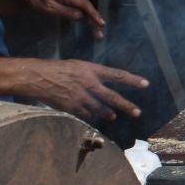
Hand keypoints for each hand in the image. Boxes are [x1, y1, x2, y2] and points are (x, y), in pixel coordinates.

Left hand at [7, 0, 105, 39]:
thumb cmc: (38, 1)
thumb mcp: (50, 8)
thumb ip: (66, 12)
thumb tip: (81, 17)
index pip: (85, 6)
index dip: (94, 15)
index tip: (101, 24)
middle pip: (88, 9)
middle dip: (95, 22)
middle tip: (99, 36)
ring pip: (86, 10)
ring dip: (92, 21)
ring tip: (97, 34)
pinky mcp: (71, 0)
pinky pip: (81, 9)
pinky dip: (86, 18)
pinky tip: (90, 26)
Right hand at [16, 59, 147, 122]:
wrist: (38, 77)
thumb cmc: (58, 69)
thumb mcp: (78, 65)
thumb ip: (92, 75)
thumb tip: (102, 84)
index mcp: (91, 70)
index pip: (117, 75)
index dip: (132, 80)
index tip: (146, 84)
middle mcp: (89, 83)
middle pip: (112, 97)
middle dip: (126, 105)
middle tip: (137, 112)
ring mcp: (81, 97)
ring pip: (100, 109)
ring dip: (108, 114)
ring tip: (113, 117)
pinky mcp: (72, 107)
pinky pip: (86, 115)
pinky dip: (91, 117)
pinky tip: (94, 119)